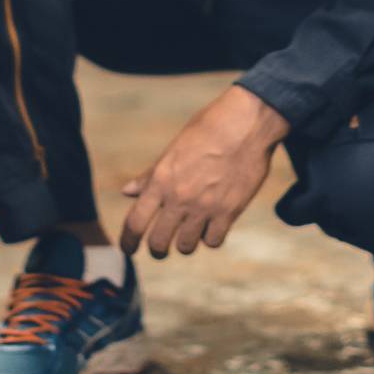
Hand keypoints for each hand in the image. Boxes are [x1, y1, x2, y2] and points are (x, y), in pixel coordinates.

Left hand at [118, 86, 288, 257]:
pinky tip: (213, 225)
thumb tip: (127, 192)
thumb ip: (150, 176)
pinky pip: (213, 241)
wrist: (246, 123)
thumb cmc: (208, 130)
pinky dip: (211, 237)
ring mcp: (204, 206)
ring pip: (186, 246)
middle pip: (159, 242)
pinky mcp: (229, 212)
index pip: (135, 222)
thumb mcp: (174, 150)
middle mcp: (179, 197)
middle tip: (161, 248)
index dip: (128, 241)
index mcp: (161, 180)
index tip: (128, 249)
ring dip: (186, 243)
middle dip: (157, 249)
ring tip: (190, 233)